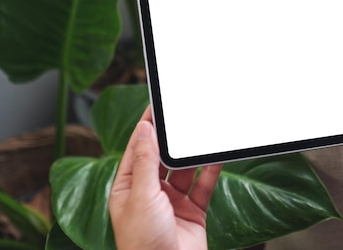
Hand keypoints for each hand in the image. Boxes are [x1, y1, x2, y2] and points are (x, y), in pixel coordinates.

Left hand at [109, 106, 222, 249]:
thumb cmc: (143, 244)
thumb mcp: (141, 196)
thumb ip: (145, 162)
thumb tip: (144, 130)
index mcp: (127, 188)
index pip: (137, 149)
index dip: (146, 127)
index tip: (155, 106)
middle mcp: (149, 193)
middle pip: (161, 157)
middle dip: (170, 139)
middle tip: (181, 116)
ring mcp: (172, 202)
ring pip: (183, 170)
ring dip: (191, 155)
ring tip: (200, 134)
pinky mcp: (192, 211)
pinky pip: (203, 185)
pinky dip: (209, 172)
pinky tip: (214, 158)